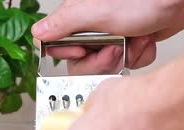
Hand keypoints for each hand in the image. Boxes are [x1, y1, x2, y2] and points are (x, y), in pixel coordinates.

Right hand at [32, 0, 183, 73]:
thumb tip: (37, 32)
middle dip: (102, 60)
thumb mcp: (98, 11)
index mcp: (78, 14)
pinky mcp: (130, 41)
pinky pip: (128, 62)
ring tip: (137, 39)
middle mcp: (92, 24)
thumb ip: (65, 23)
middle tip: (115, 48)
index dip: (72, 55)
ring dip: (126, 57)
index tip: (85, 50)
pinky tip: (146, 40)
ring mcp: (112, 33)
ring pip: (107, 64)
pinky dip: (140, 55)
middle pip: (82, 61)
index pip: (57, 46)